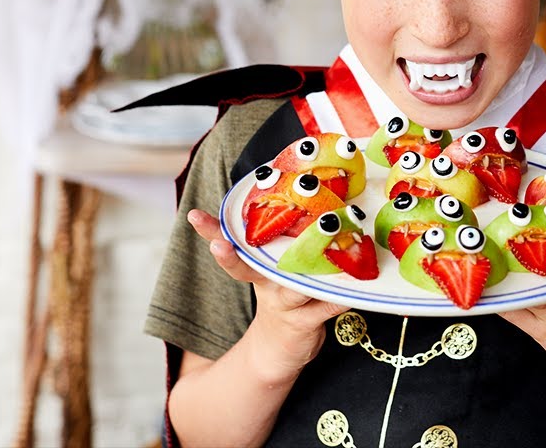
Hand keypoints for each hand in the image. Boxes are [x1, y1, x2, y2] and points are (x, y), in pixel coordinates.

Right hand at [185, 209, 346, 383]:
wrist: (278, 350)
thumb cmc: (282, 297)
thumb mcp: (273, 271)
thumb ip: (282, 242)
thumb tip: (303, 195)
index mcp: (257, 269)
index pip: (231, 246)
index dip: (211, 232)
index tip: (194, 217)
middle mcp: (268, 285)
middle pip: (247, 268)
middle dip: (230, 256)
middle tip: (218, 244)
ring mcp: (285, 305)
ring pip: (291, 288)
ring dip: (300, 278)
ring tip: (311, 258)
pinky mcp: (305, 322)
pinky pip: (325, 307)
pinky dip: (339, 298)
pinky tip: (351, 290)